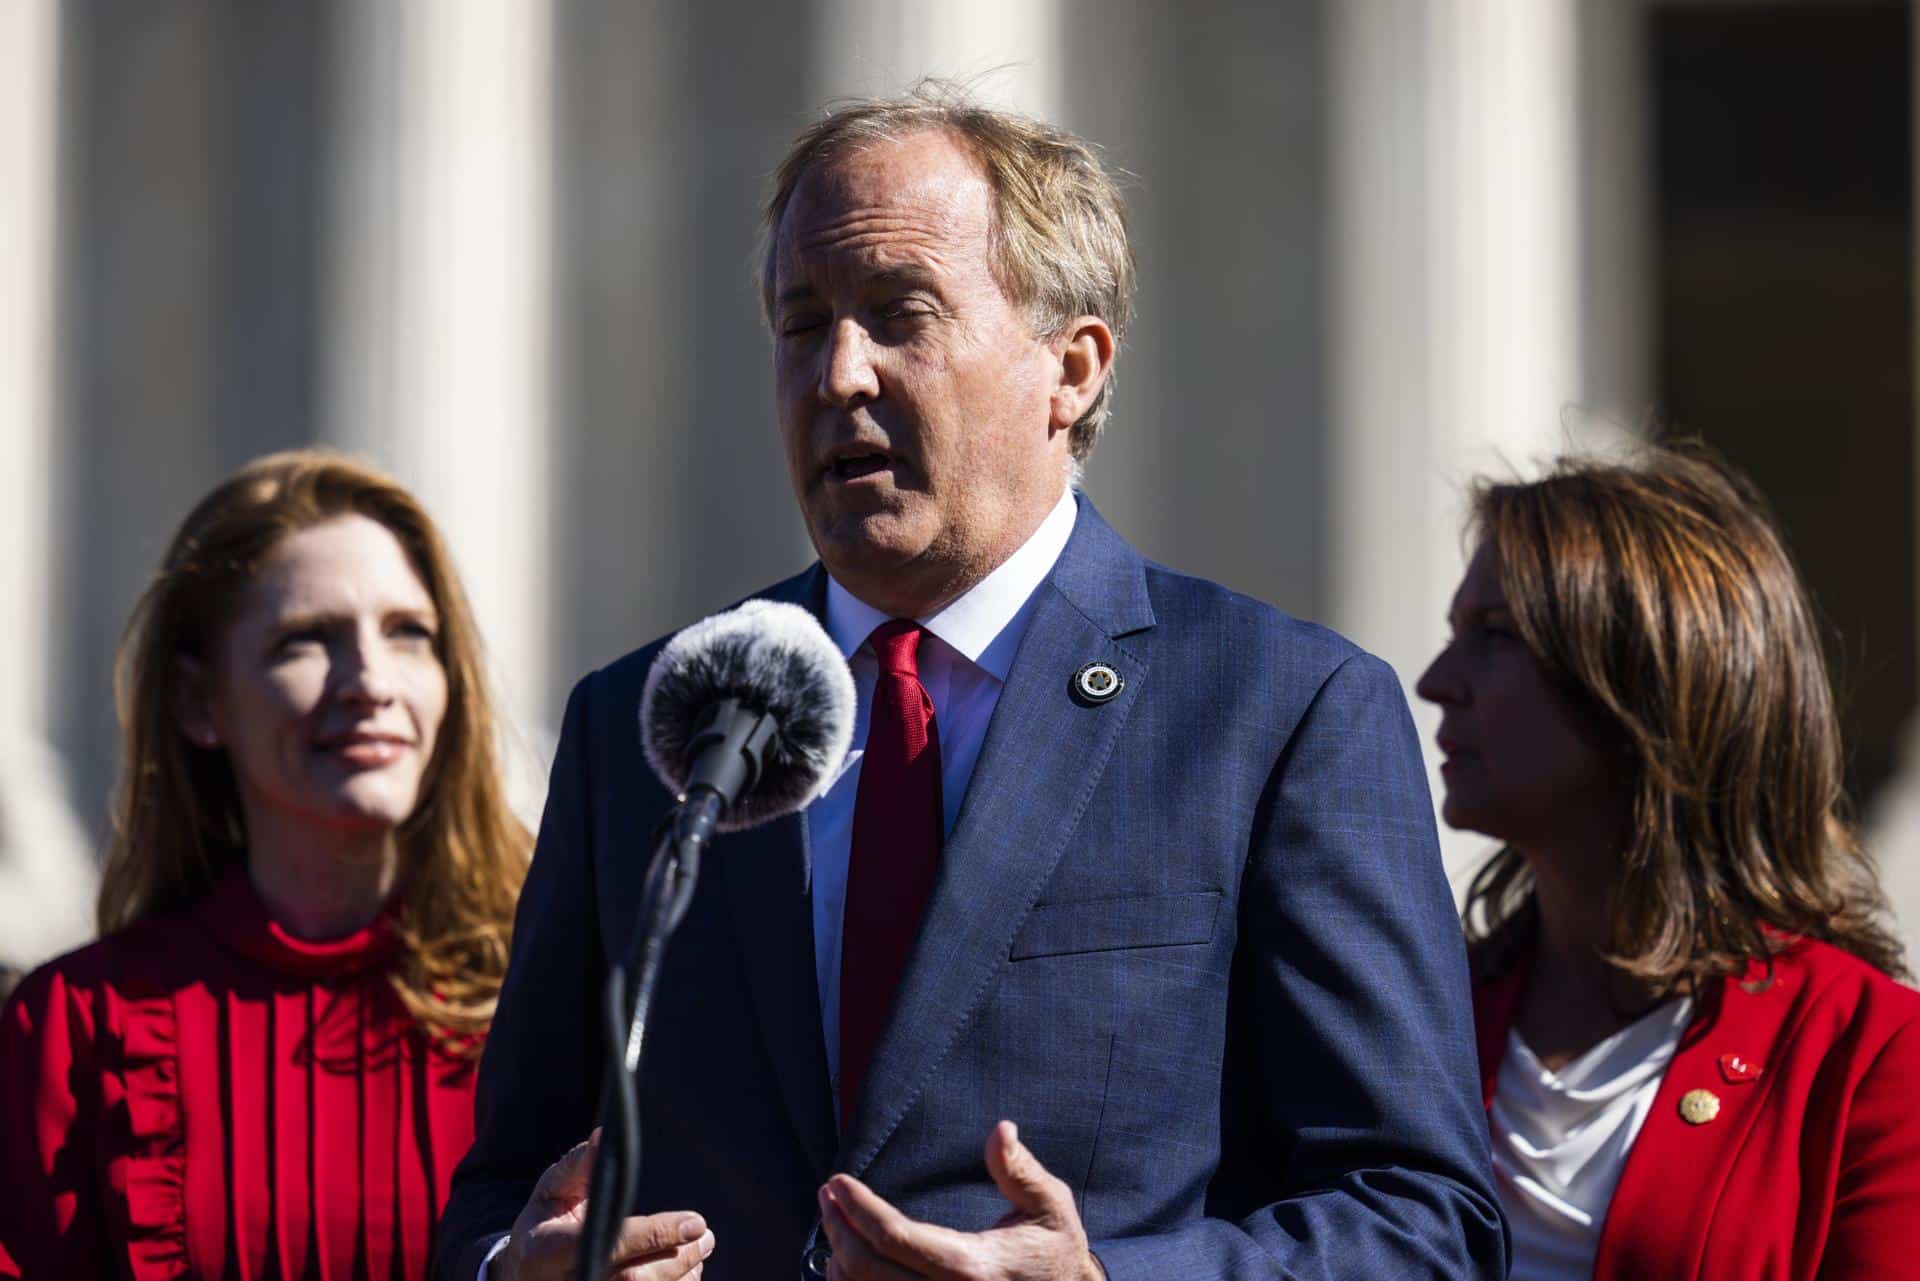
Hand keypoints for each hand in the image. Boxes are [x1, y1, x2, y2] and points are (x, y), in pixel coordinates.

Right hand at [492, 1130, 716, 1280]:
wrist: (524, 1275)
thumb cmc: (544, 1224)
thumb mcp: (551, 1191)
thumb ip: (578, 1166)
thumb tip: (604, 1136)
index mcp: (548, 1252)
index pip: (611, 1244)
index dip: (656, 1234)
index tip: (694, 1221)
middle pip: (634, 1279)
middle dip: (678, 1257)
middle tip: (705, 1236)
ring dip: (682, 1274)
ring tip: (700, 1249)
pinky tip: (687, 1272)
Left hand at [816, 1121, 1103, 1280]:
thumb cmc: (1055, 1251)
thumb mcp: (1050, 1205)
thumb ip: (1019, 1170)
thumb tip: (1001, 1130)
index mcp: (974, 1267)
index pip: (897, 1238)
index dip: (859, 1209)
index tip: (837, 1181)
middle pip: (868, 1270)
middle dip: (837, 1229)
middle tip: (827, 1194)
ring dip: (839, 1260)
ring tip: (834, 1221)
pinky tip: (846, 1262)